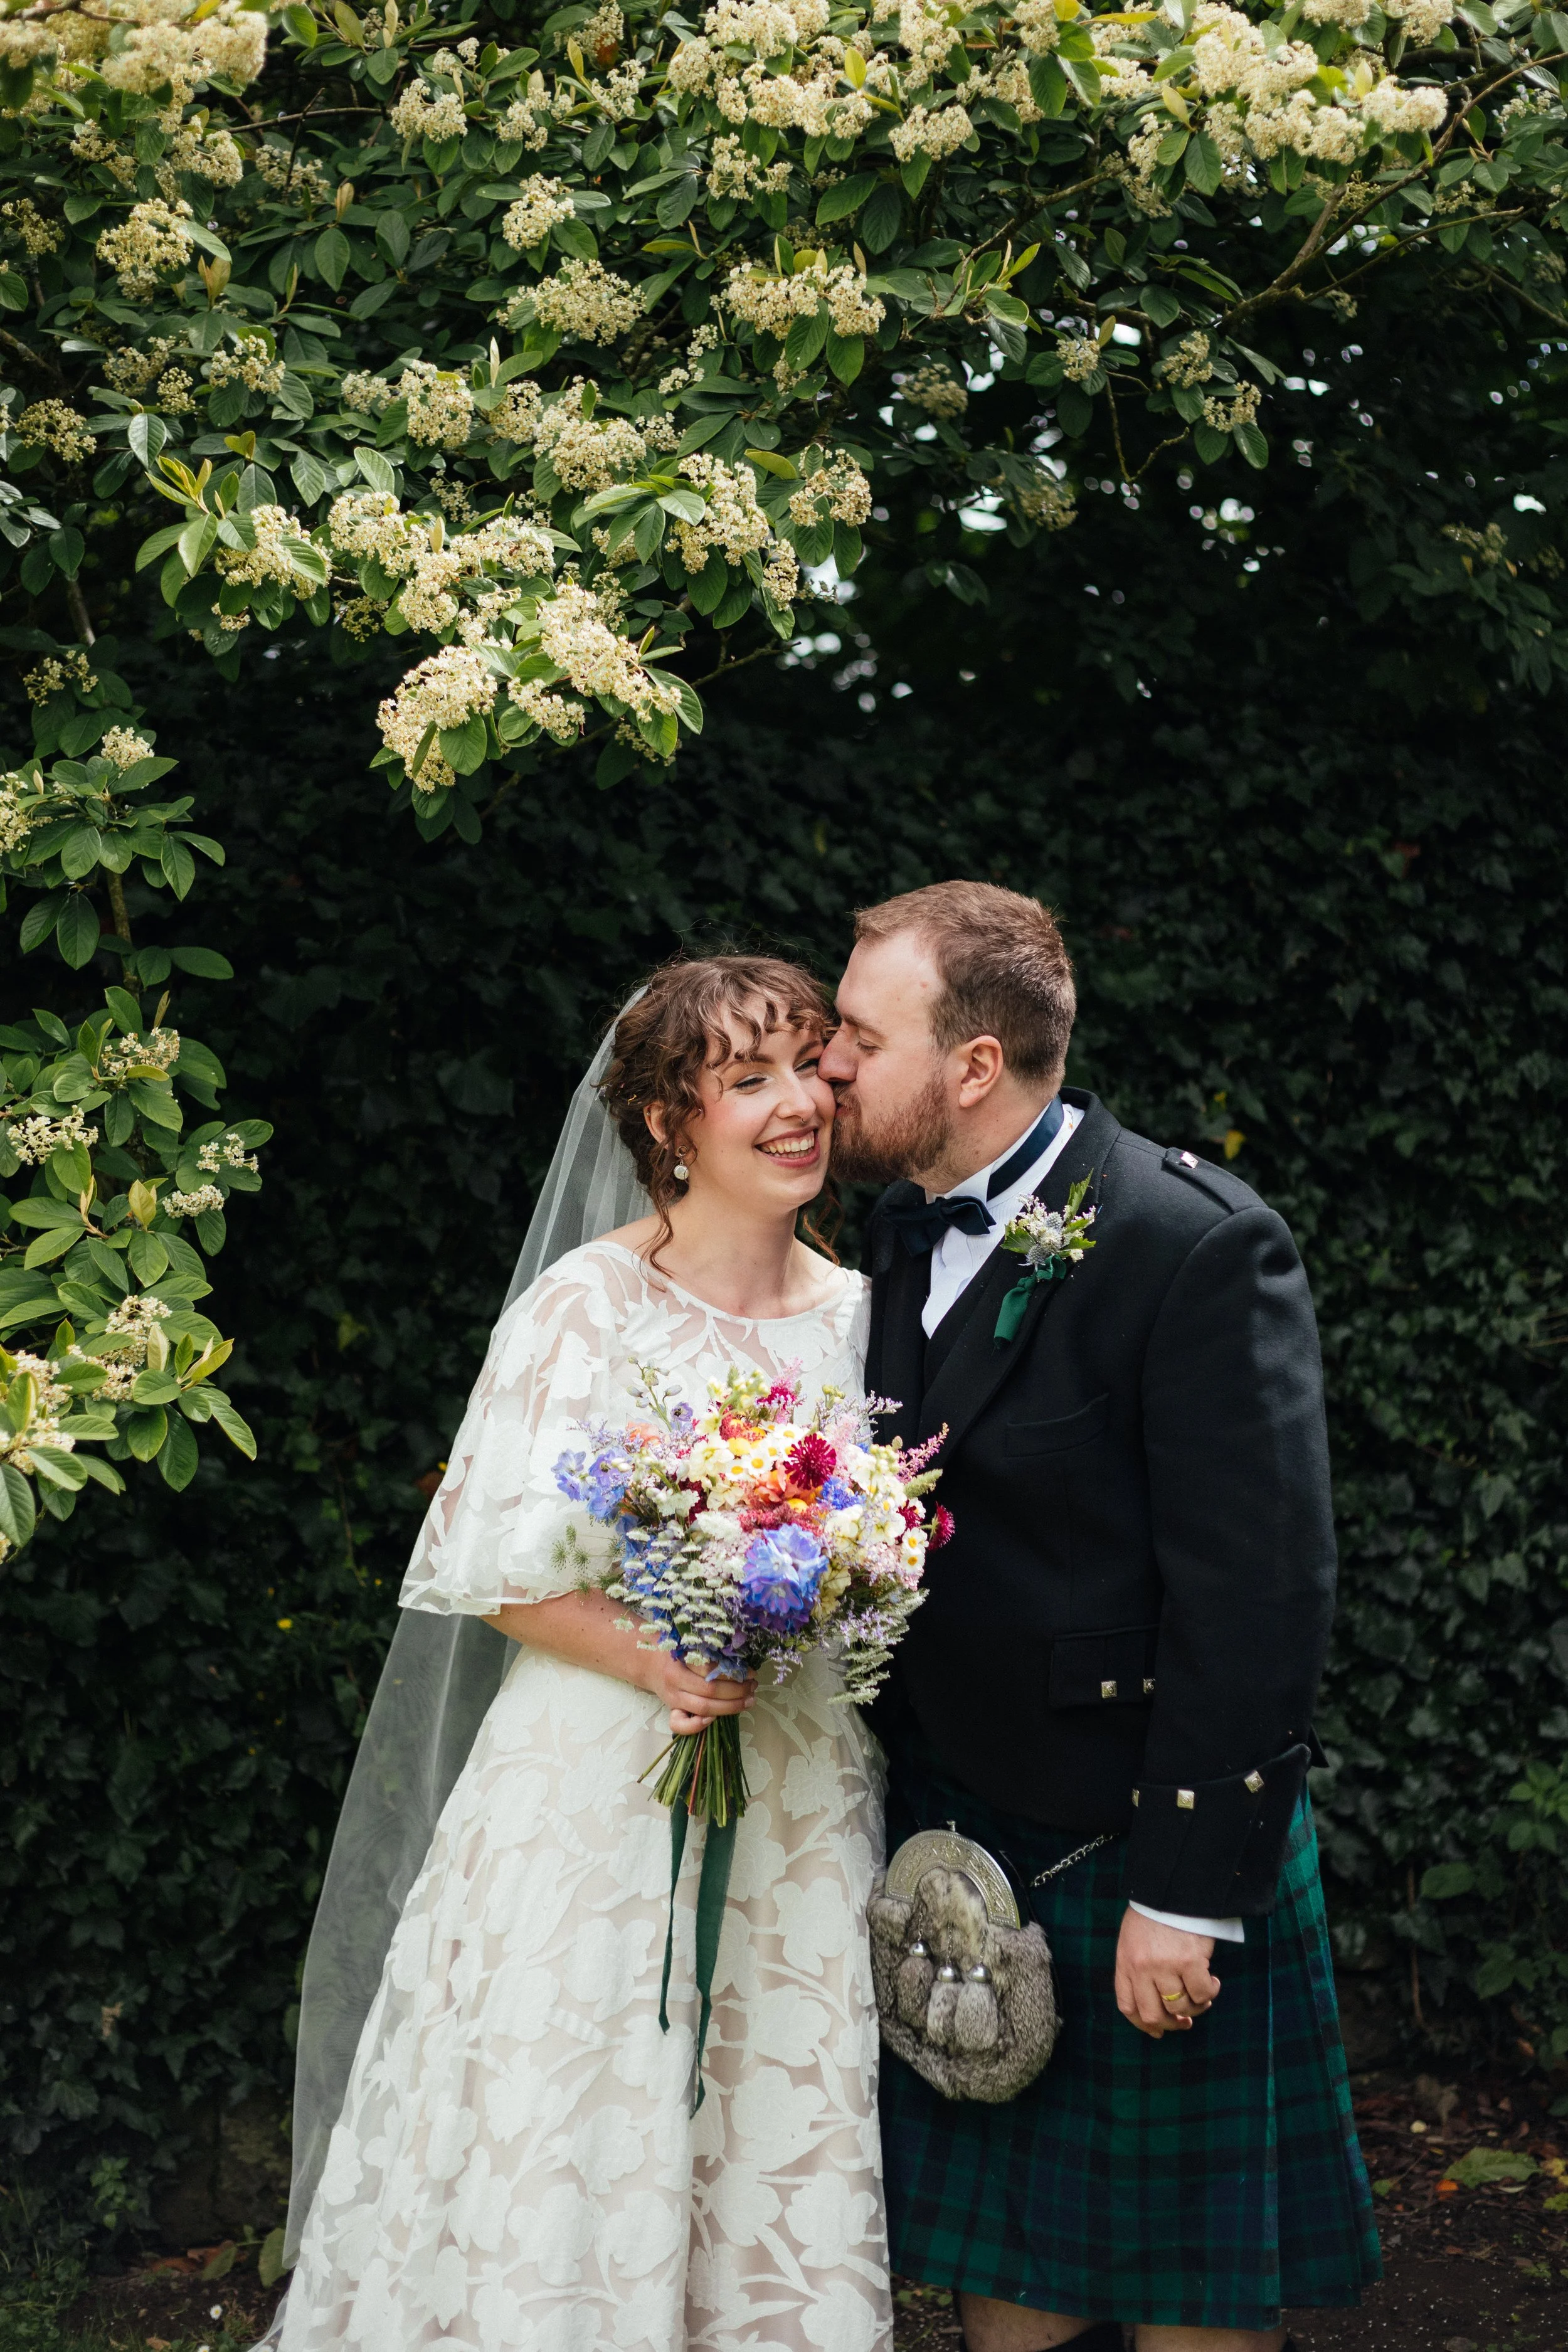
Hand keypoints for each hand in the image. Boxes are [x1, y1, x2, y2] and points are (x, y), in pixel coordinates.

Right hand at [636, 1645, 755, 1734]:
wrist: (650, 1663)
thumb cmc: (678, 1653)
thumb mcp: (691, 1646)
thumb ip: (709, 1653)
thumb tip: (742, 1662)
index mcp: (681, 1660)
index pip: (710, 1669)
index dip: (733, 1673)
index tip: (751, 1672)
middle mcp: (675, 1680)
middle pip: (710, 1690)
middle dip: (737, 1691)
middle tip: (753, 1687)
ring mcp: (673, 1698)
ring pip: (703, 1708)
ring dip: (730, 1707)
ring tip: (748, 1701)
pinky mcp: (672, 1710)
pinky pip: (679, 1725)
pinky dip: (697, 1726)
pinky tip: (716, 1721)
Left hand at [1114, 1907, 1220, 2037]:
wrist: (1173, 1887)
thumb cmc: (1154, 1913)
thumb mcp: (1134, 1940)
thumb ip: (1138, 1969)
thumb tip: (1156, 2008)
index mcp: (1125, 1962)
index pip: (1127, 2006)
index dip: (1144, 2025)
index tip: (1159, 2031)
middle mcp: (1142, 1969)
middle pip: (1153, 2015)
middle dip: (1171, 2024)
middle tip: (1185, 2021)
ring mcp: (1165, 1967)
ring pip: (1180, 2008)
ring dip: (1194, 2008)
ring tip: (1202, 1996)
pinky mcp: (1189, 1962)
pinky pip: (1202, 1994)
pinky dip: (1210, 1993)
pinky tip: (1212, 1982)